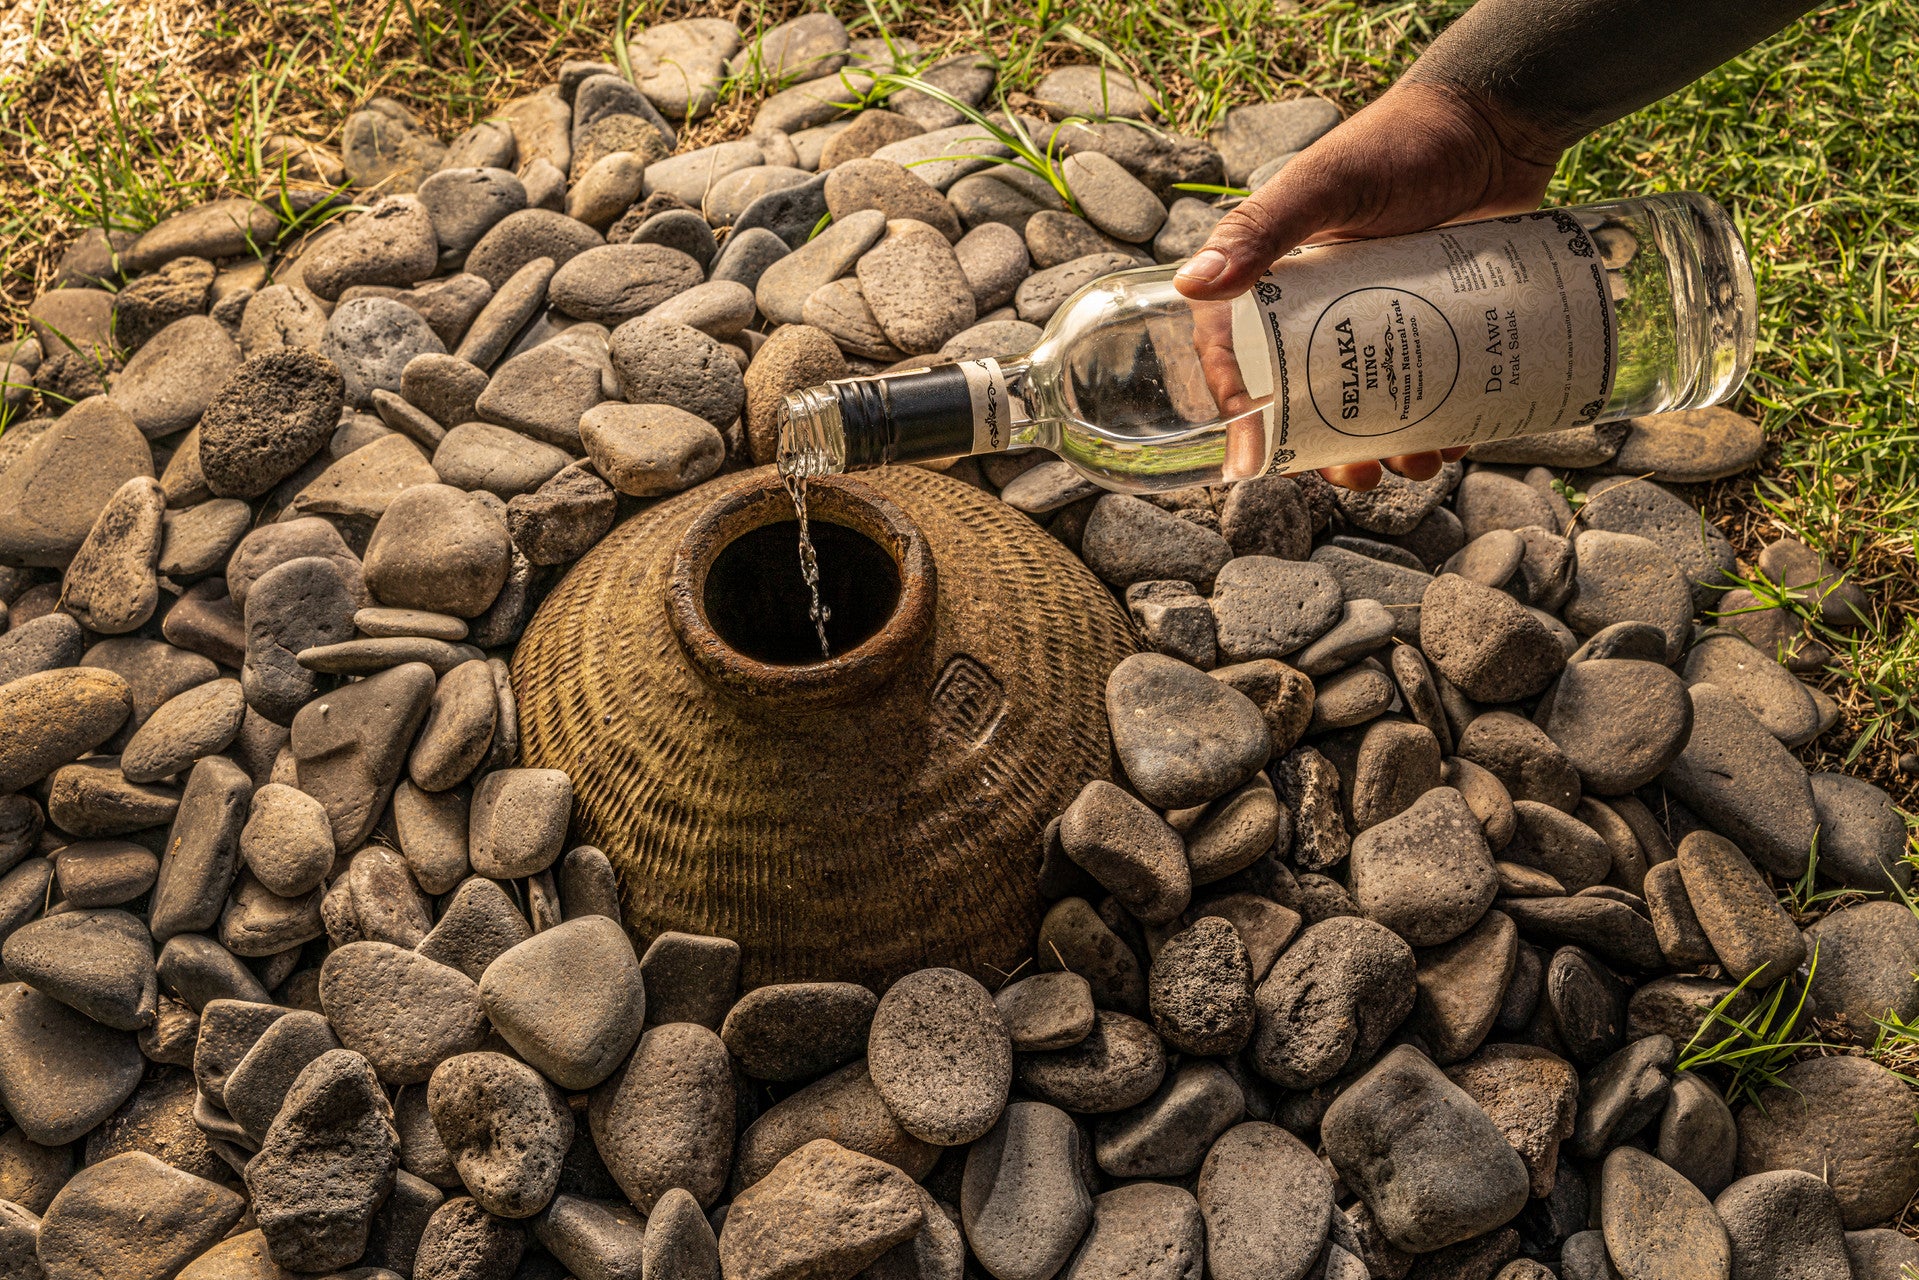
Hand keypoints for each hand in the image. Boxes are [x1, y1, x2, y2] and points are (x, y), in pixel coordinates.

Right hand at [1178, 79, 1564, 489]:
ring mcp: (1384, 318)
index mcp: (1279, 279)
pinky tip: (1457, 440)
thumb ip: (1262, 229)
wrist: (1499, 124)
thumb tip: (1191, 285)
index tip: (1254, 455)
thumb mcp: (1326, 184)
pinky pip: (1431, 388)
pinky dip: (1441, 423)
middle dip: (1327, 449)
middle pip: (1308, 397)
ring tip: (1421, 464)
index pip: (1239, 355)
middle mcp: (1325, 306)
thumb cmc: (1402, 143)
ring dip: (1390, 448)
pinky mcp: (1438, 323)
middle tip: (1356, 475)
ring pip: (1373, 404)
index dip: (1241, 409)